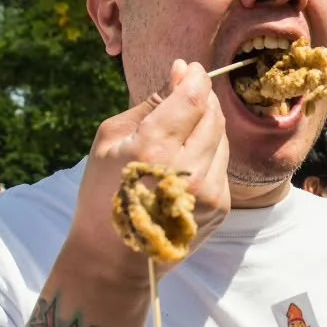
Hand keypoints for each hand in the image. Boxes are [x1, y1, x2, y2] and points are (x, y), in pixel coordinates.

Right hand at [68, 60, 229, 277]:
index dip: (194, 76)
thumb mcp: (111, 140)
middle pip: (212, 114)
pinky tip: (184, 163)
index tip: (187, 68)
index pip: (193, 97)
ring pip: (222, 138)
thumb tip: (180, 72)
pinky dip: (208, 154)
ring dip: (206, 126)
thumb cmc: (103, 193)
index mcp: (154, 148)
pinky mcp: (220, 207)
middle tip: (184, 95)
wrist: (114, 258)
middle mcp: (187, 170)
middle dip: (201, 98)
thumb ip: (149, 103)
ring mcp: (208, 192)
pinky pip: (222, 164)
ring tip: (179, 134)